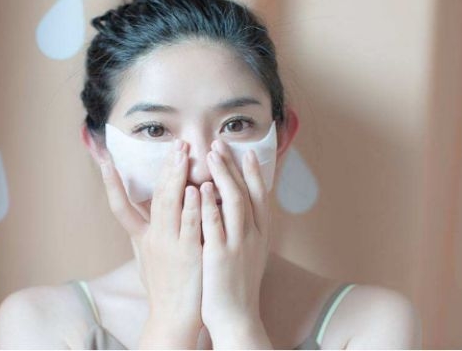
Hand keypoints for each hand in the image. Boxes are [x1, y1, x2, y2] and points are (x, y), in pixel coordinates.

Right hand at [100, 139, 203, 347]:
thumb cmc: (163, 285)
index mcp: (141, 237)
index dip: (110, 182)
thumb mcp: (146, 257)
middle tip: (174, 143)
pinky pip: (190, 224)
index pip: (120, 205)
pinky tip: (195, 187)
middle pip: (154, 196)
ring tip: (183, 153)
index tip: (104, 159)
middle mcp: (152, 238)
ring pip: (170, 205)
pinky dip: (192, 205)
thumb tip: (142, 211)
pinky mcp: (189, 254)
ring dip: (177, 176)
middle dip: (164, 167)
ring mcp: (170, 245)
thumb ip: (144, 232)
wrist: (173, 317)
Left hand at [199, 139, 272, 340]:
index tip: (247, 152)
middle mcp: (253, 235)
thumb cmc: (236, 284)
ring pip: (235, 202)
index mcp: (260, 234)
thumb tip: (235, 208)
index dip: (254, 172)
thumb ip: (243, 229)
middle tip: (221, 144)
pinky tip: (200, 187)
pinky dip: (209, 203)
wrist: (236, 317)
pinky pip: (215, 224)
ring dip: (224, 176)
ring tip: (211, 155)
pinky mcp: (221, 256)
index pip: (260, 196)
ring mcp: (238, 244)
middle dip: (234, 166)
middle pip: (247, 192)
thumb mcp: (247, 253)